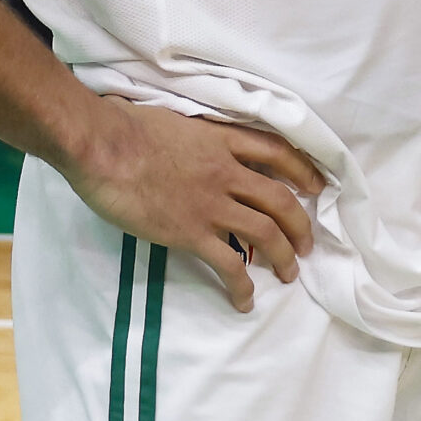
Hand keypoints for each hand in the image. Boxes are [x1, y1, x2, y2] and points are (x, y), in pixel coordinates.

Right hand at [64, 96, 325, 313]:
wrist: (104, 146)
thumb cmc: (126, 125)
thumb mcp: (175, 119)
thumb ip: (192, 133)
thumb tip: (185, 138)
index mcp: (222, 140)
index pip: (277, 152)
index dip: (302, 170)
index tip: (316, 186)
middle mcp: (227, 172)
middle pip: (280, 200)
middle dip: (300, 226)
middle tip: (306, 246)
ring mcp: (212, 204)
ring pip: (265, 232)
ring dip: (283, 256)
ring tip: (288, 274)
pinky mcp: (191, 232)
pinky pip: (229, 263)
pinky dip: (242, 285)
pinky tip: (244, 301)